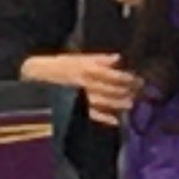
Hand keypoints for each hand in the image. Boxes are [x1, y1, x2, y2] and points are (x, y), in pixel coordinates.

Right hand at [18, 50, 137, 126]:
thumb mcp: (78, 57)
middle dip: (129, 91)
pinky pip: (93, 115)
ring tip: (132, 103)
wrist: (37, 77)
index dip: (129, 78)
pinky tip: (116, 120)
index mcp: (89, 69)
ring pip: (107, 102)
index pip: (115, 75)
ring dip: (121, 104)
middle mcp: (88, 84)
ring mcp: (82, 98)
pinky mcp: (76, 108)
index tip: (140, 79)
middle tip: (141, 92)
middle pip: (114, 89)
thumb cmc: (59, 65)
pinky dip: (105, 118)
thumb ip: (100, 58)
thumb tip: (118, 58)